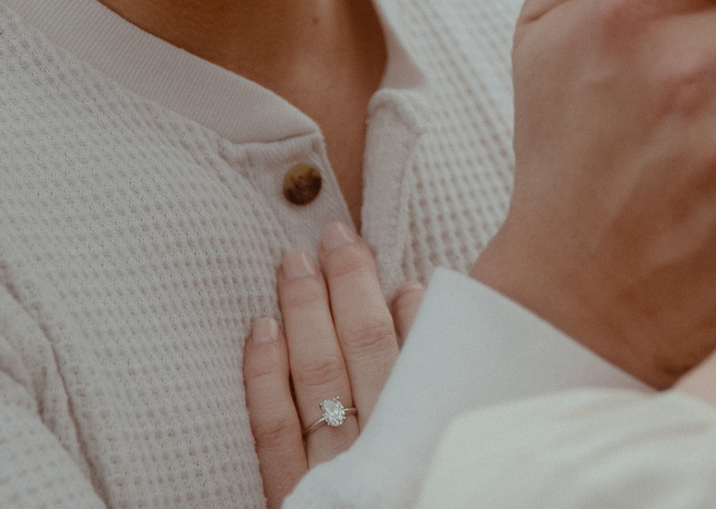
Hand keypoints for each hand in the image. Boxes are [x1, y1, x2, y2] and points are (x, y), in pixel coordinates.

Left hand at [243, 222, 425, 506]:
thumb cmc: (424, 498)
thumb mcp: (456, 463)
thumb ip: (450, 411)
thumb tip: (446, 340)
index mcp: (423, 439)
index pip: (416, 360)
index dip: (406, 312)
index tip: (406, 273)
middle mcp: (380, 451)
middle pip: (364, 352)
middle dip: (349, 287)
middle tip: (336, 233)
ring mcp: (331, 473)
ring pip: (318, 377)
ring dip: (307, 312)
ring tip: (296, 260)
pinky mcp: (289, 499)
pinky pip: (271, 431)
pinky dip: (263, 376)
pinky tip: (260, 330)